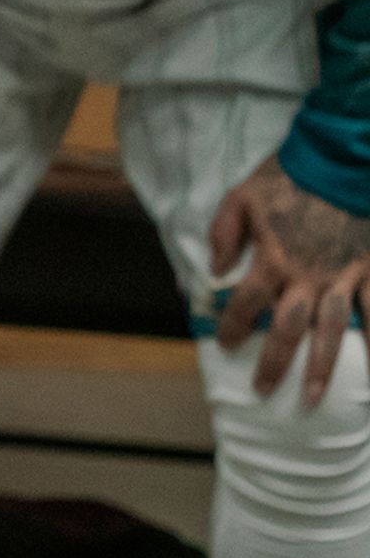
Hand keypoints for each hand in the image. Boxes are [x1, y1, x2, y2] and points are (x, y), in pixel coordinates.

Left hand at [214, 162, 369, 404]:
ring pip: (332, 332)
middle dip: (273, 363)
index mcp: (272, 259)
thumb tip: (213, 271)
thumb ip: (223, 235)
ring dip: (323, 367)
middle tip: (263, 390)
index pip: (244, 303)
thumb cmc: (288, 177)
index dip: (231, 326)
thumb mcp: (240, 197)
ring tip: (314, 397)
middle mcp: (307, 276)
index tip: (224, 344)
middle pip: (286, 330)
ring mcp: (344, 277)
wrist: (342, 160)